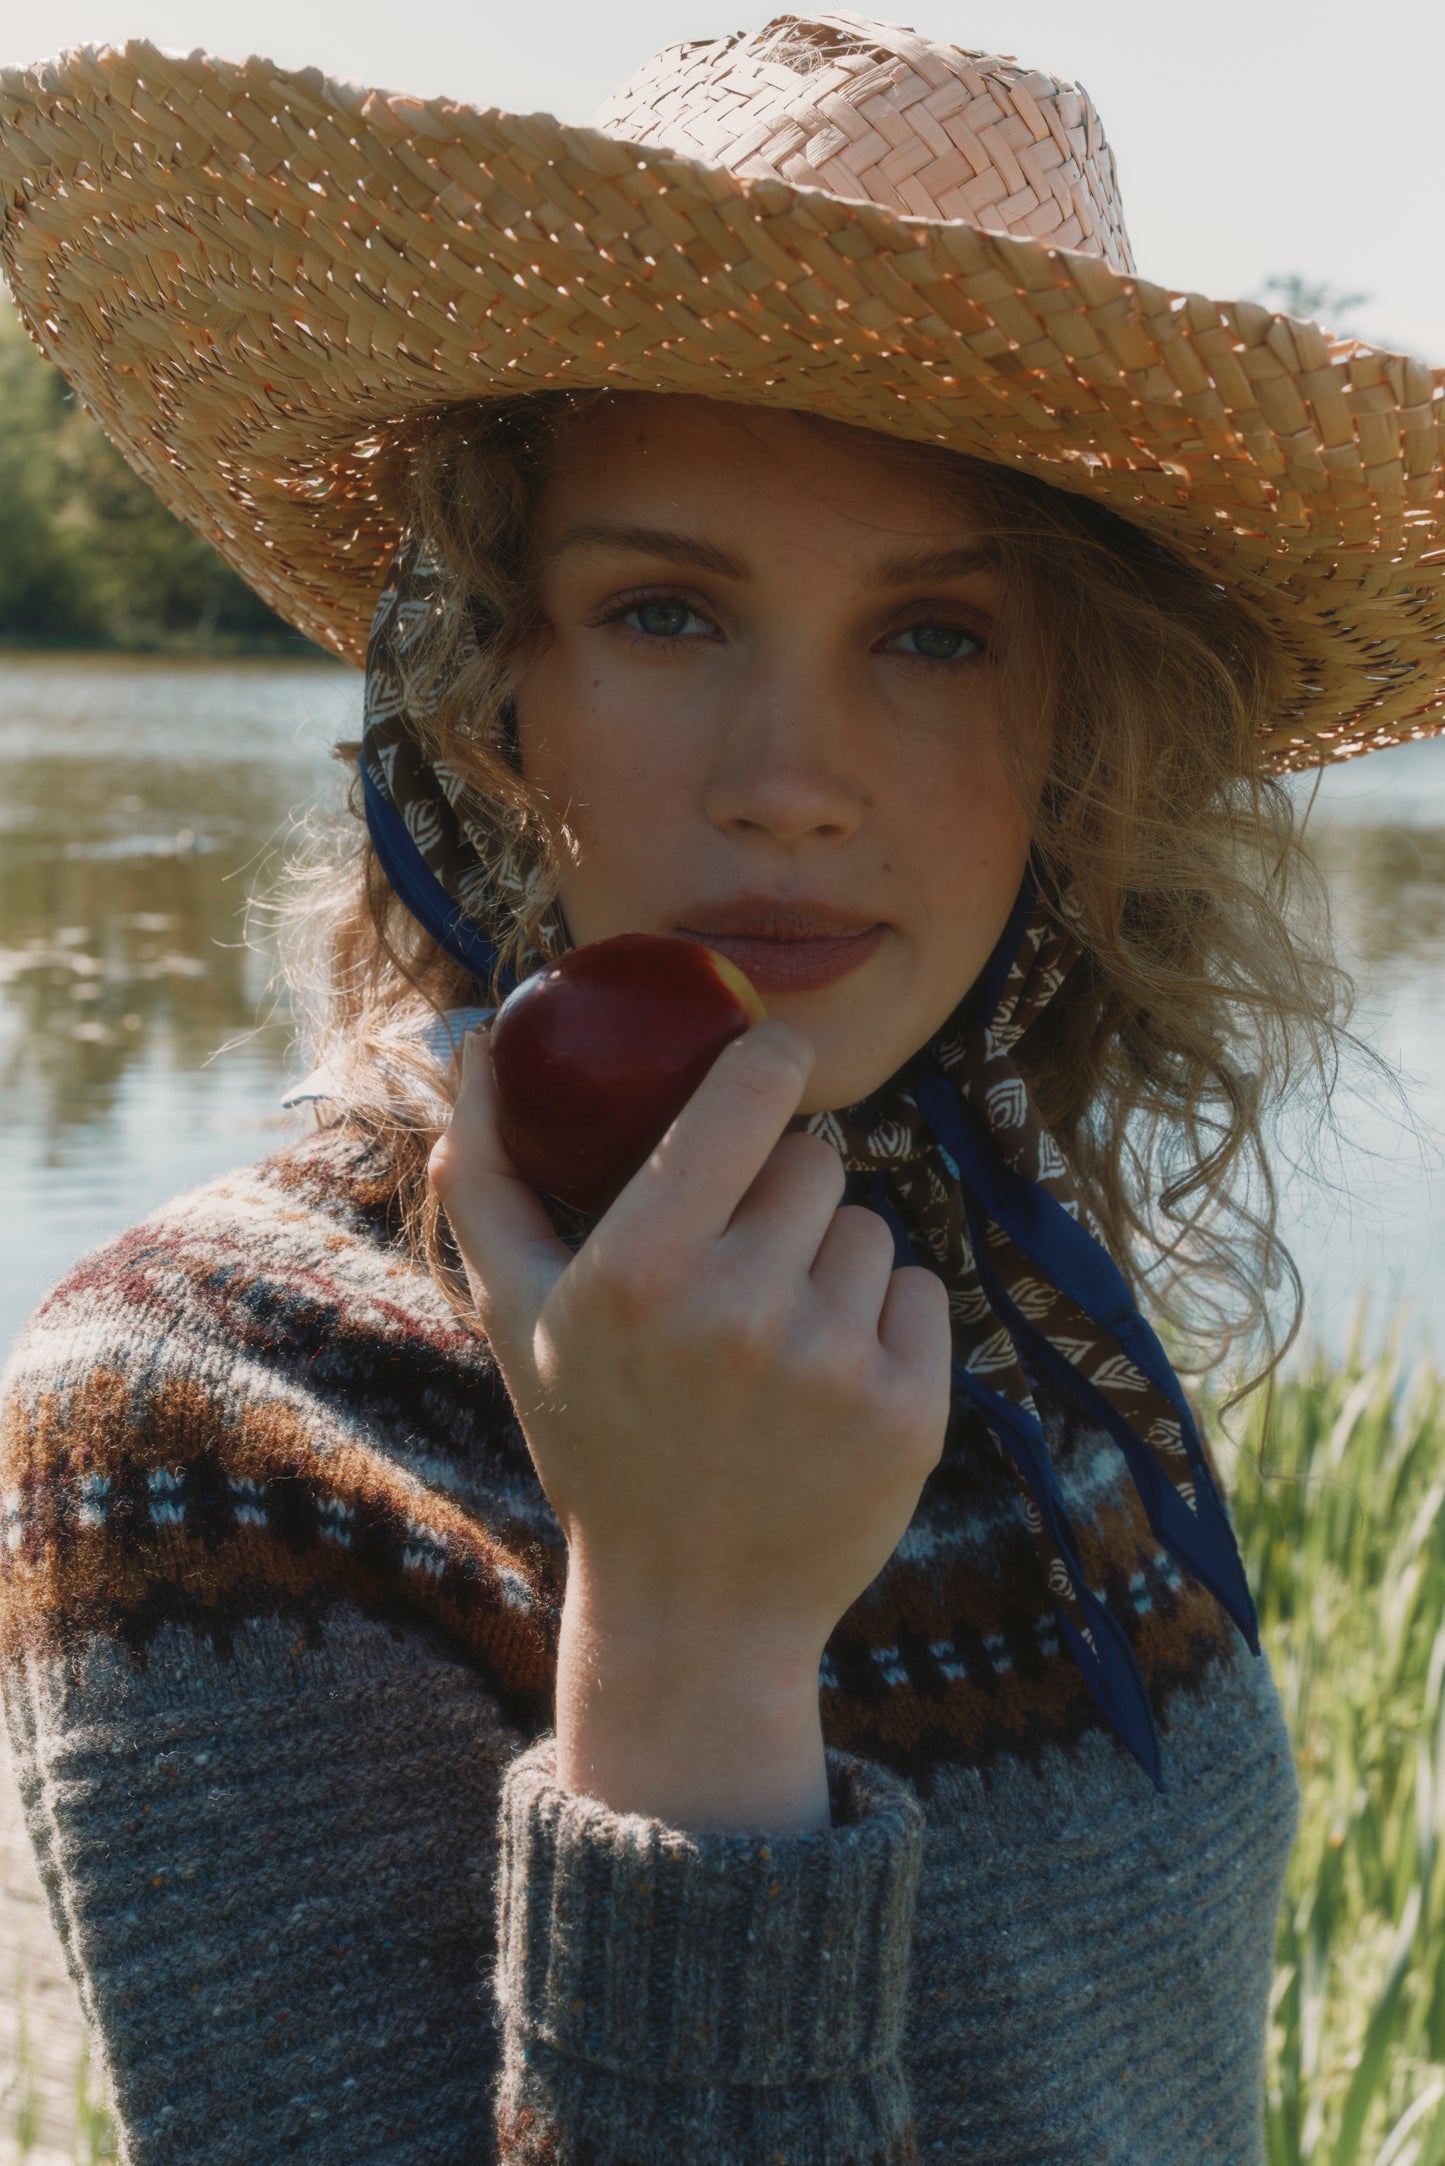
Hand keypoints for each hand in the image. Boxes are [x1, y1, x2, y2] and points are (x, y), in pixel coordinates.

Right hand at [428, 1019, 950, 1822]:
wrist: (694, 1614)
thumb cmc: (597, 1440)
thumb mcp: (516, 1317)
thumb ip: (487, 1178)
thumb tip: (483, 1048)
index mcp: (638, 1271)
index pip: (751, 1092)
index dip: (769, 1058)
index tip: (769, 1057)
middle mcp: (739, 1311)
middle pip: (815, 1160)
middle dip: (783, 1191)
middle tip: (741, 1262)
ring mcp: (833, 1365)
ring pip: (869, 1227)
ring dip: (833, 1262)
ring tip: (776, 1343)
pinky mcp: (911, 1413)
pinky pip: (921, 1292)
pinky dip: (887, 1322)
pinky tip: (831, 1385)